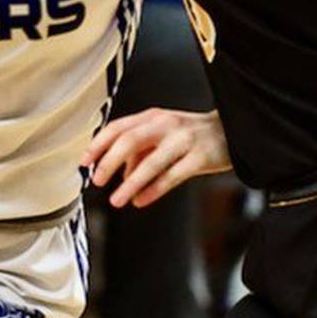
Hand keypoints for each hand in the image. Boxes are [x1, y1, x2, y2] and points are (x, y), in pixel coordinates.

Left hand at [82, 106, 229, 207]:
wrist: (232, 131)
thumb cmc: (191, 135)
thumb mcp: (161, 135)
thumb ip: (139, 152)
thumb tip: (119, 175)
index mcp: (152, 117)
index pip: (118, 127)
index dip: (98, 145)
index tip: (84, 162)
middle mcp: (166, 125)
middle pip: (130, 141)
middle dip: (109, 162)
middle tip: (97, 180)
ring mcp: (184, 140)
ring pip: (151, 163)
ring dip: (130, 184)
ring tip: (117, 200)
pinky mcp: (200, 158)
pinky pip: (172, 176)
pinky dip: (153, 190)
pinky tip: (140, 200)